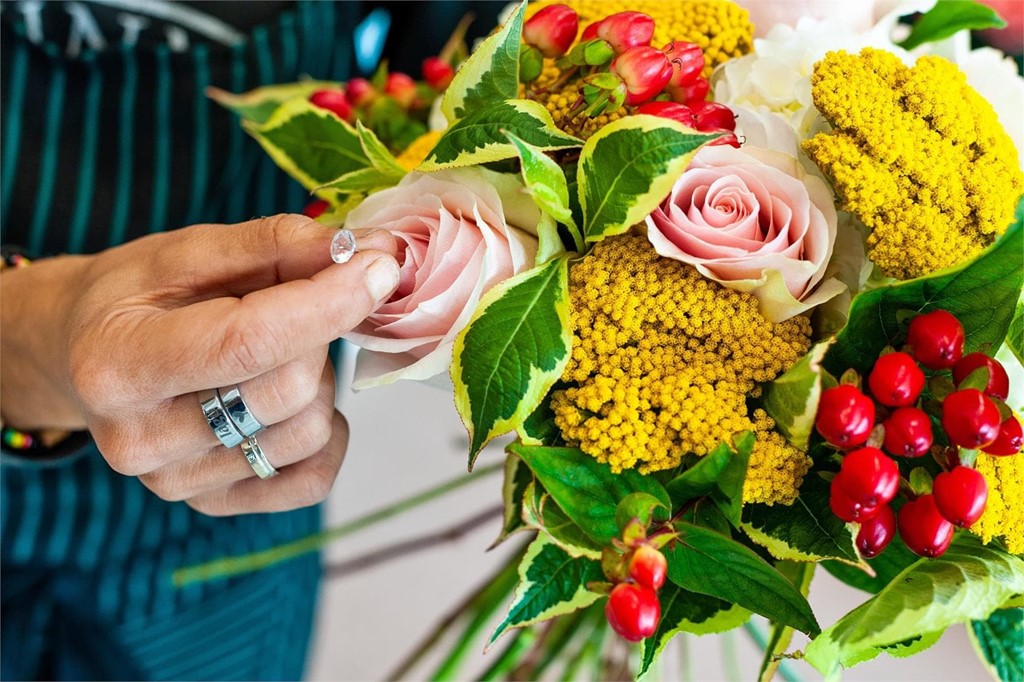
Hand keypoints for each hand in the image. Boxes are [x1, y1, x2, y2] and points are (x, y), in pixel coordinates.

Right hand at [0, 214, 398, 514]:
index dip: (327, 303)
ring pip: (308, 432)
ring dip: (319, 382)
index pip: (247, 341)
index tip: (380, 267)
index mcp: (120, 364)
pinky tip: (296, 403)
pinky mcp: (213, 505)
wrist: (80, 358)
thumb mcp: (185, 251)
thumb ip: (273, 245)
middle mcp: (141, 440)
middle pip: (288, 390)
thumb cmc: (132, 298)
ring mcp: (176, 483)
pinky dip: (326, 436)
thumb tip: (363, 251)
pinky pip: (312, 480)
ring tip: (278, 354)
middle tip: (298, 307)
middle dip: (318, 335)